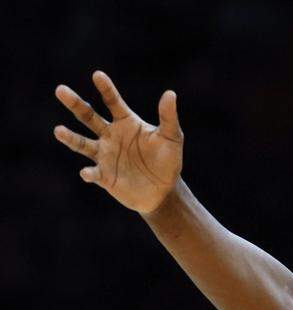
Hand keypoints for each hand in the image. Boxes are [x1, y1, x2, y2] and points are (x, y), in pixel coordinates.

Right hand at [53, 70, 183, 215]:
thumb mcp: (172, 138)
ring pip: (82, 144)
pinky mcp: (104, 176)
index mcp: (126, 122)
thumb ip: (168, 117)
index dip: (106, 89)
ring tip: (58, 130)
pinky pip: (93, 173)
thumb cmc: (168, 161)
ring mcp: (104, 155)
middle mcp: (110, 135)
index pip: (113, 102)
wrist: (164, 190)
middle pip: (88, 116)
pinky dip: (89, 173)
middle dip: (75, 104)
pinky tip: (87, 172)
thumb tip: (170, 94)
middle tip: (60, 89)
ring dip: (70, 138)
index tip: (97, 75)